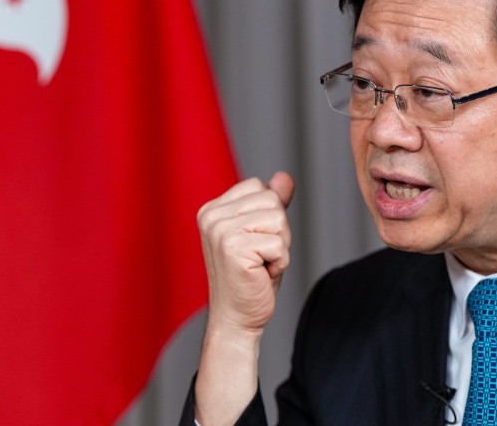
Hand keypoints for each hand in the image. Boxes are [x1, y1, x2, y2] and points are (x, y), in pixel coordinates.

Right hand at [194, 172, 294, 425]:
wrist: (236, 319)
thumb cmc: (250, 278)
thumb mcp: (263, 234)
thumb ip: (271, 204)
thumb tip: (285, 177)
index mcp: (213, 209)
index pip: (259, 187)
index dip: (269, 216)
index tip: (254, 242)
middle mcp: (212, 217)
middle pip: (271, 200)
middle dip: (278, 231)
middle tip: (259, 257)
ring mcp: (220, 231)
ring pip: (278, 219)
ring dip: (279, 247)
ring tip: (260, 265)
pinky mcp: (234, 249)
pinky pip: (279, 244)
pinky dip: (280, 263)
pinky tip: (261, 275)